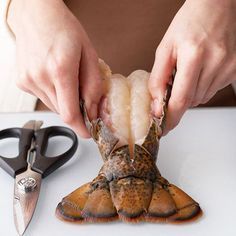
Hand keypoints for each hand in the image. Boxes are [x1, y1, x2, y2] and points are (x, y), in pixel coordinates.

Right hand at [7, 0, 101, 136]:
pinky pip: (44, 98)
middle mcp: (41, 77)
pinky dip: (54, 94)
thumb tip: (92, 110)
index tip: (88, 133)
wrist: (37, 16)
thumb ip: (93, 86)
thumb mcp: (89, 54)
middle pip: (63, 111)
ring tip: (68, 80)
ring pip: (53, 106)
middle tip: (83, 97)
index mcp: (61, 69)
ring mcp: (29, 80)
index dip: (81, 128)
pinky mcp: (23, 82)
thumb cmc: (64, 30)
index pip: (70, 113)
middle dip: (76, 111)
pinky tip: (55, 78)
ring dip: (65, 101)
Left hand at [149, 0, 235, 133]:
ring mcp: (228, 67)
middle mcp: (215, 62)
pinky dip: (201, 87)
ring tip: (189, 71)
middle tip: (174, 83)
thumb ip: (158, 79)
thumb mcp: (165, 49)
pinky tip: (200, 71)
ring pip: (202, 98)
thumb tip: (156, 104)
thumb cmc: (188, 23)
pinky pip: (212, 91)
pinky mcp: (234, 69)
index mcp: (194, 56)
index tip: (164, 129)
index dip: (171, 118)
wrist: (215, 7)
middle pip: (191, 100)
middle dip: (178, 100)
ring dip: (190, 92)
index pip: (181, 99)